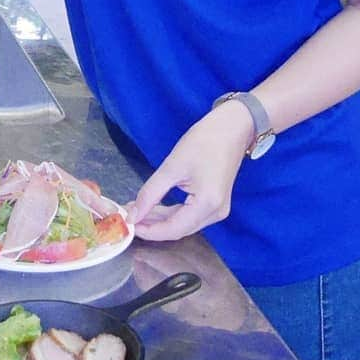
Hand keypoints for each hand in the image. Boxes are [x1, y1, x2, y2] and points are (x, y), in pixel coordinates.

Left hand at [126, 103, 254, 240]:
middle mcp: (215, 213)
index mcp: (207, 205)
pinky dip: (171, 213)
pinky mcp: (214, 203)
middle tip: (128, 215)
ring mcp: (217, 210)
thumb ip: (150, 193)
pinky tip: (153, 206)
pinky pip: (189, 215)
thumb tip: (133, 214)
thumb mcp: (172, 167)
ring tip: (136, 210)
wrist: (231, 128)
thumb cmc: (204, 142)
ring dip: (160, 219)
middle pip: (178, 229)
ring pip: (183, 224)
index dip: (148, 231)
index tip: (127, 224)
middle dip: (152, 225)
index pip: (173, 229)